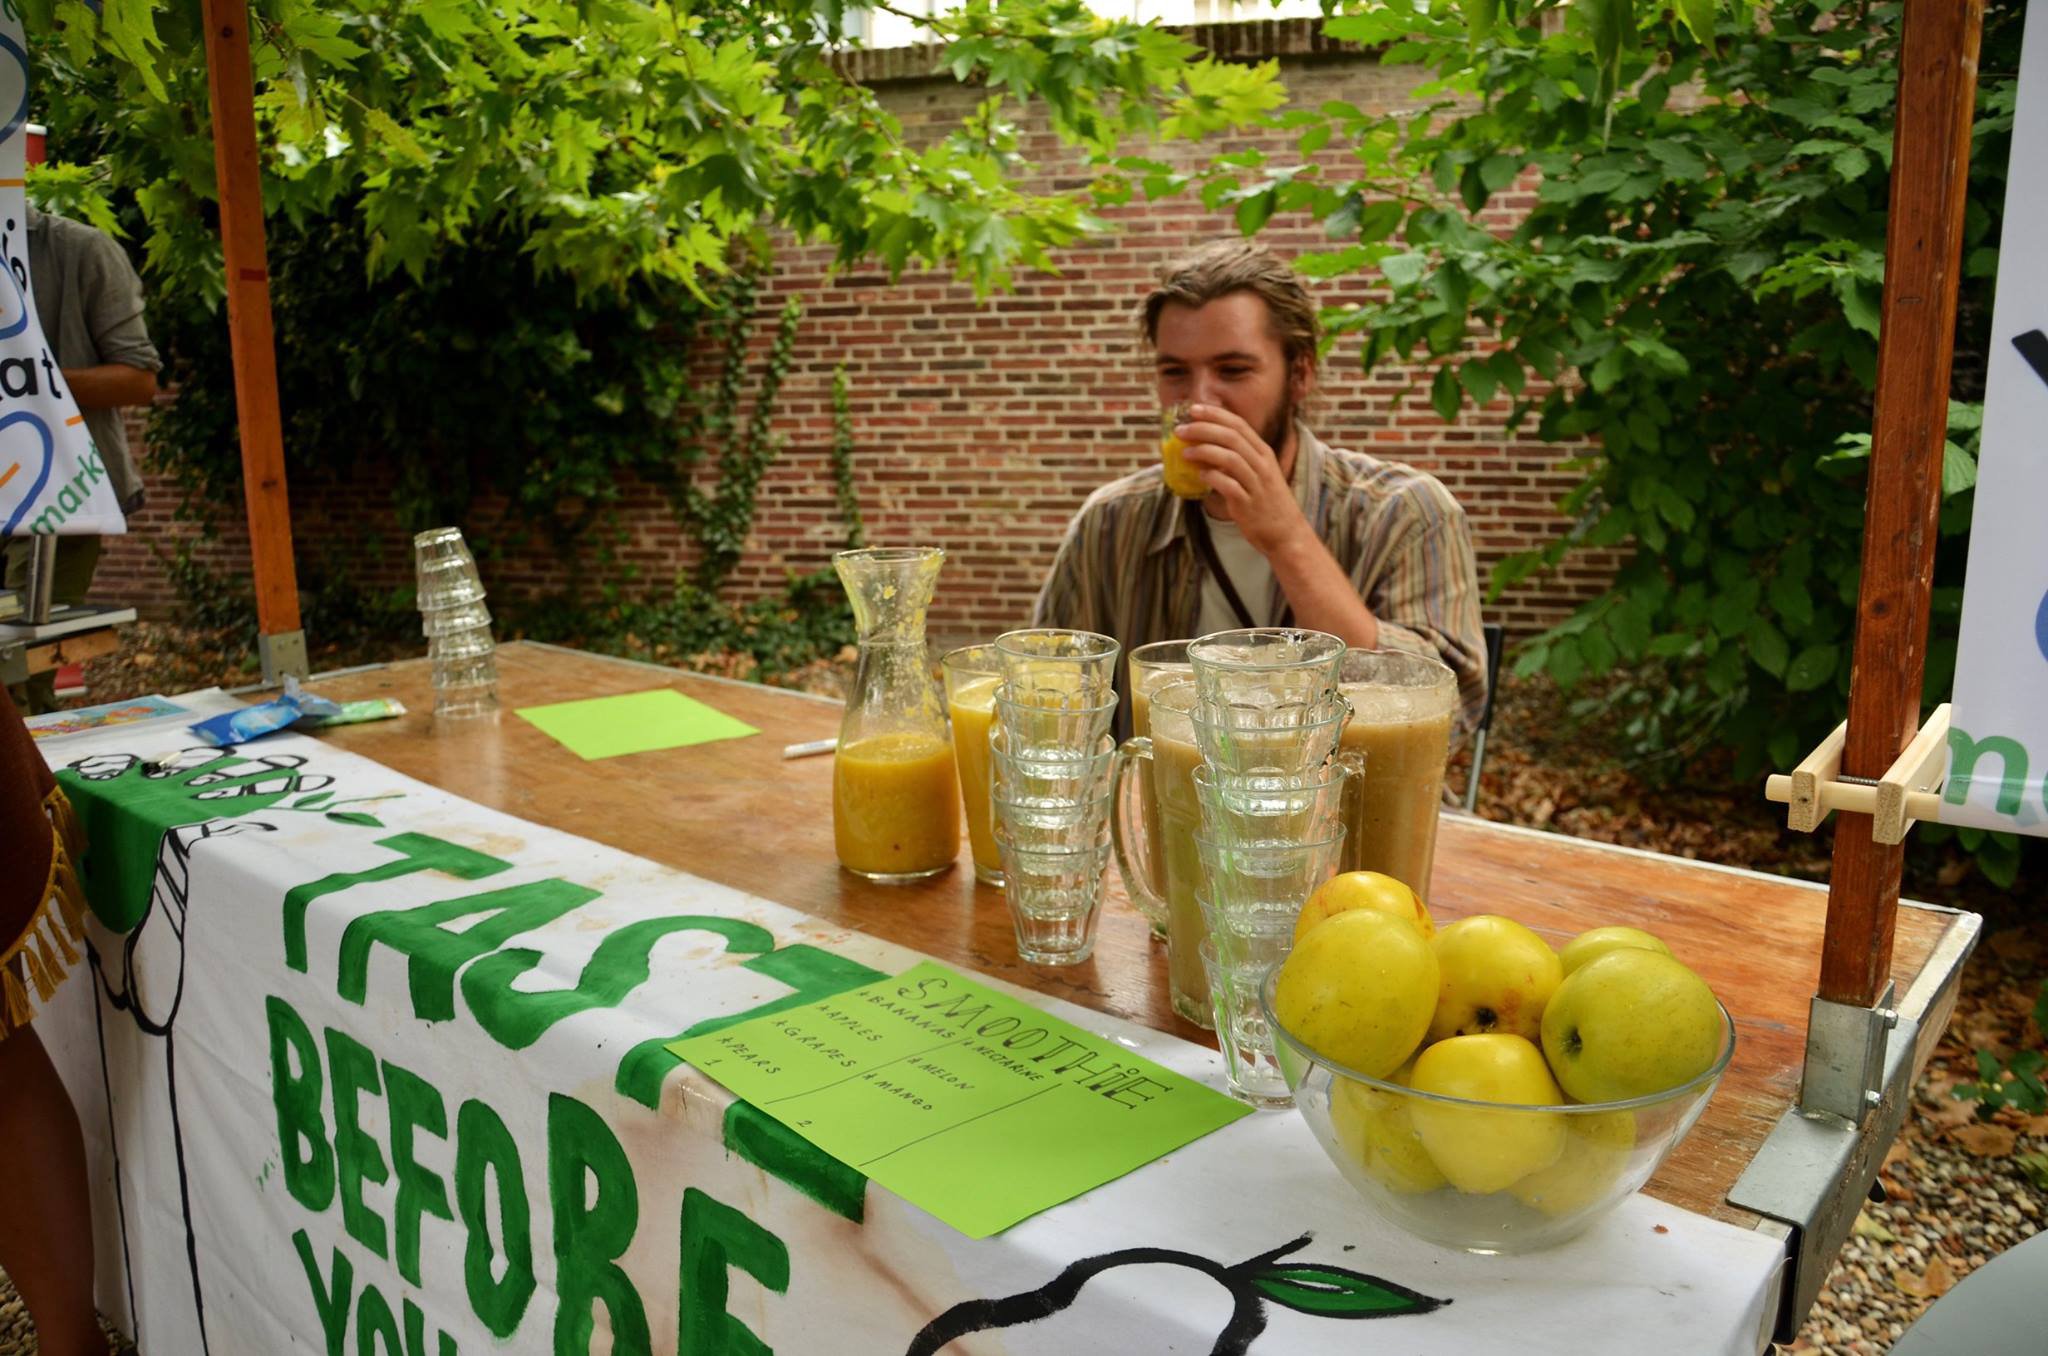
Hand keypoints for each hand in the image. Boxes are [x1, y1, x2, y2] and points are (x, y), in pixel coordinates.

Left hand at [1174, 403, 1312, 557]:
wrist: (1286, 532)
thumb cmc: (1266, 501)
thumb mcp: (1257, 472)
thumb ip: (1237, 458)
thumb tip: (1204, 446)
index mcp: (1263, 452)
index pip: (1238, 424)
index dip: (1214, 414)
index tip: (1192, 409)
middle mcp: (1262, 464)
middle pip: (1231, 437)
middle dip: (1203, 429)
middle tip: (1180, 430)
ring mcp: (1257, 483)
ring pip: (1230, 458)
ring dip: (1204, 452)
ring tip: (1184, 452)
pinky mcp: (1248, 503)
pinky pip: (1228, 485)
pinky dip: (1212, 477)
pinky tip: (1200, 476)